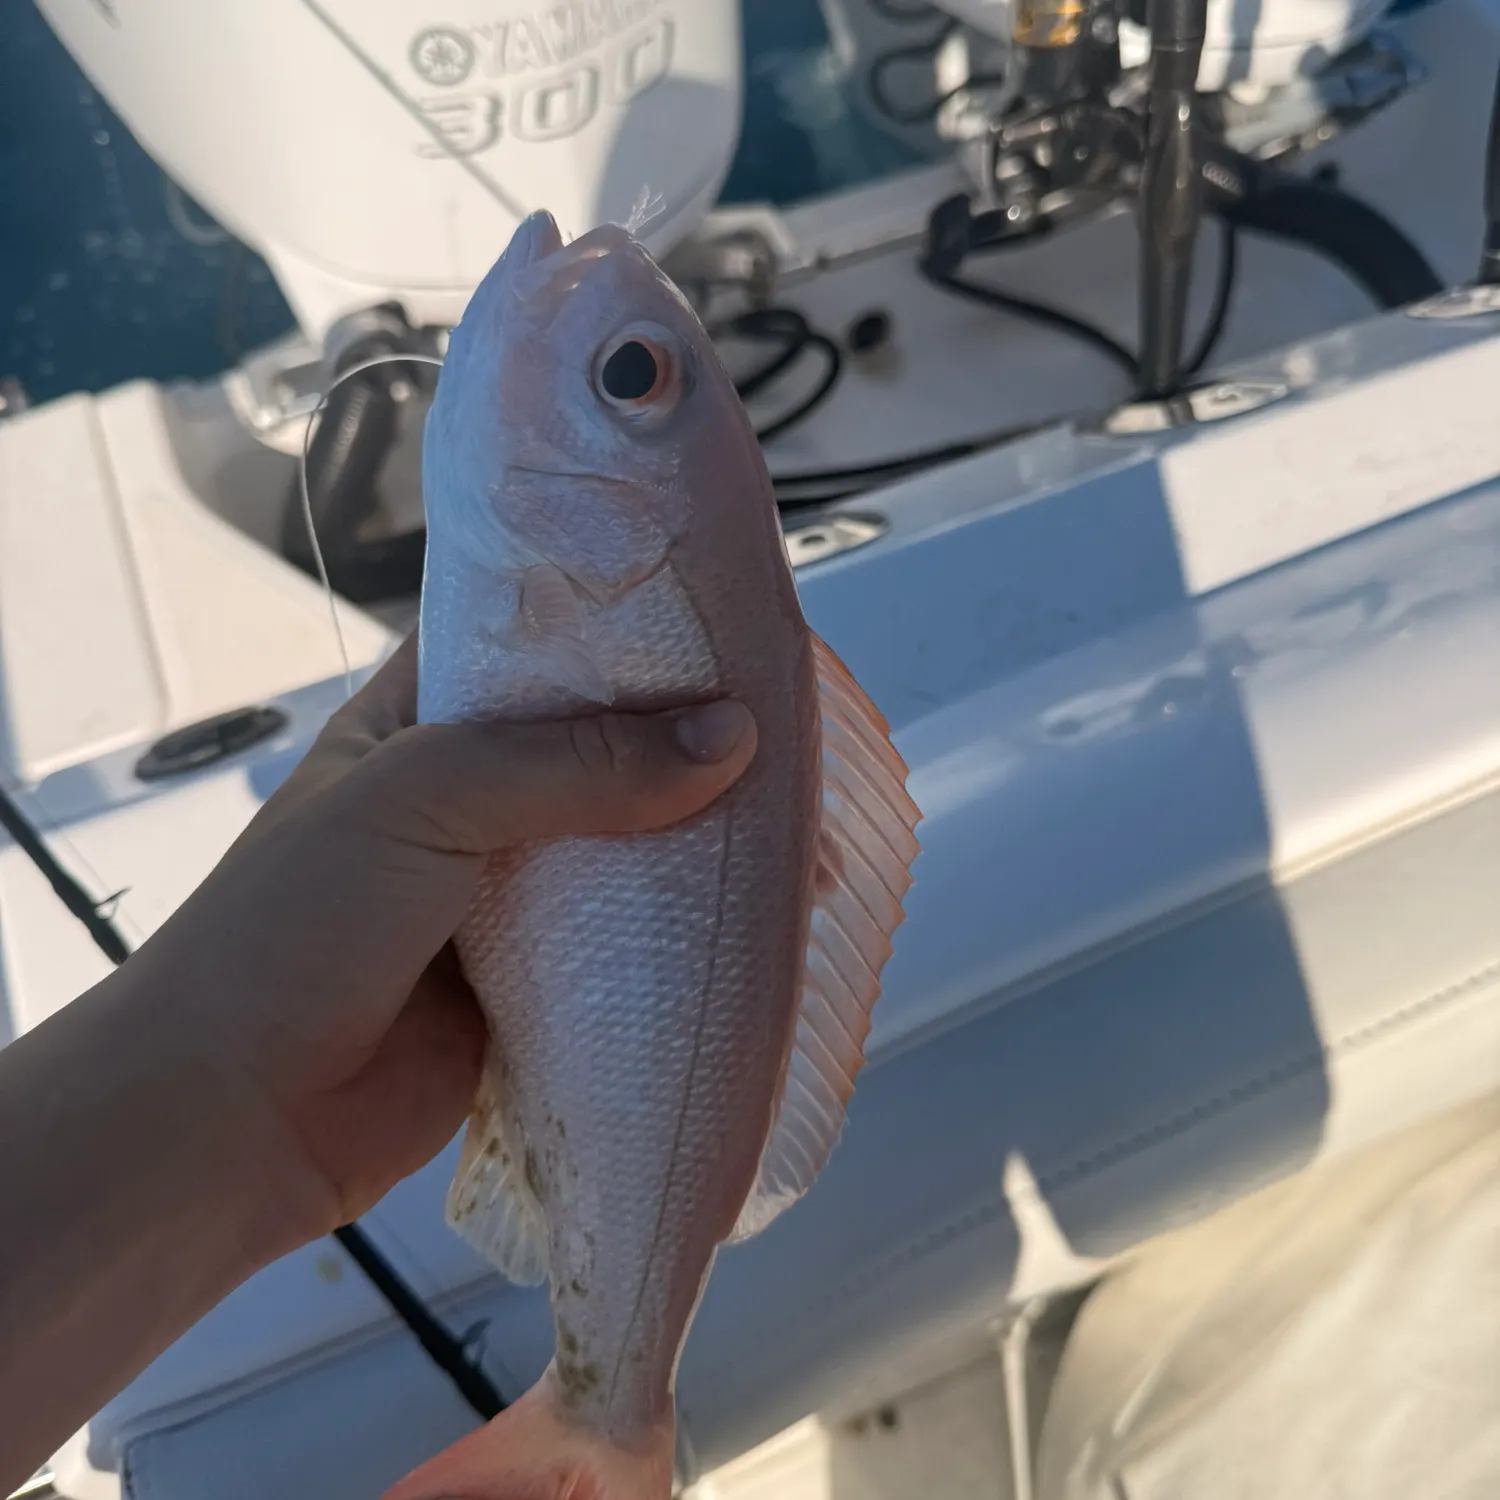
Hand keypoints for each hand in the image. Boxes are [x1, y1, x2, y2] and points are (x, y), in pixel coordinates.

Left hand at [122, 631, 757, 1247]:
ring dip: (701, 843)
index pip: (540, 645)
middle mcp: (475, 797)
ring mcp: (510, 893)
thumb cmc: (290, 931)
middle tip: (795, 731)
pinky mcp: (541, 981)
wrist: (234, 1121)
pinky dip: (688, 936)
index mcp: (424, 719)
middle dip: (690, 744)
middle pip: (603, 749)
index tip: (729, 624)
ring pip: (628, 850)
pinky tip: (763, 919)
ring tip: (803, 825)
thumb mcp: (423, 798)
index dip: (628, 631)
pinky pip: (630, 946)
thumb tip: (729, 740)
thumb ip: (573, 765)